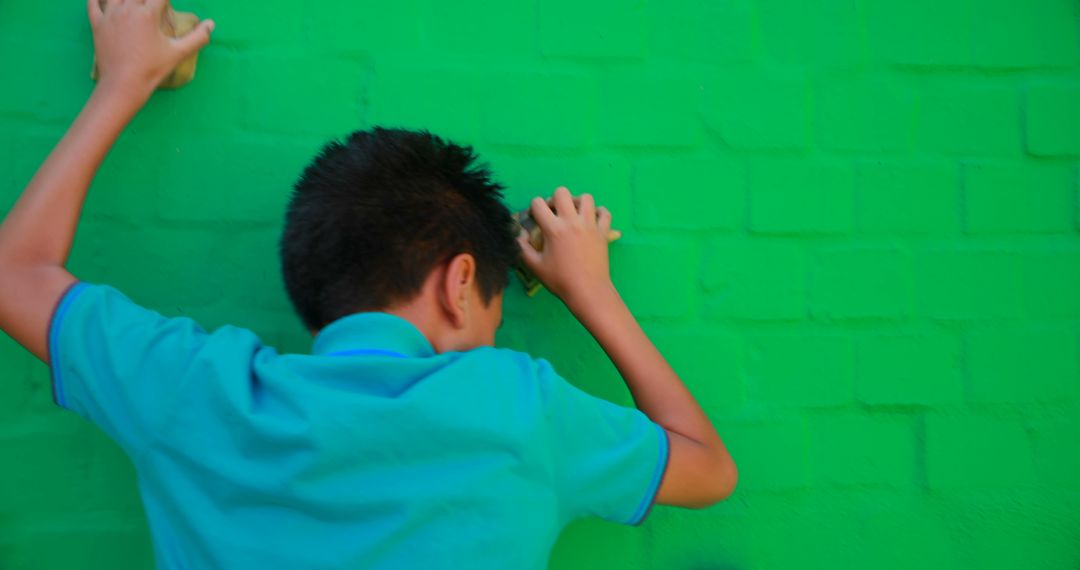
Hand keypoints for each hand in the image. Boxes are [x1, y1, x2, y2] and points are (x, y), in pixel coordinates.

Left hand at [88, 0, 214, 97]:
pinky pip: (93, 3)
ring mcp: (109, 15)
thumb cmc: (152, 69)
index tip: (167, 4)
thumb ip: (197, 38)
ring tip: (134, 4)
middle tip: (152, 6)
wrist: (123, 85)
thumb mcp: (178, 53)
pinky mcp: (96, 24)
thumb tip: (211, 24)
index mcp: (148, 13)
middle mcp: (127, 9)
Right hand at [517, 186, 615, 307]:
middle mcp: (572, 221)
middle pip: (562, 192)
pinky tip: (592, 220)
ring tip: (574, 214)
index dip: (533, 208)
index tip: (535, 218)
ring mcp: (590, 225)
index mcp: (553, 229)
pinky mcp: (604, 232)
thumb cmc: (560, 280)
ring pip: (586, 198)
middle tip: (554, 213)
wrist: (588, 291)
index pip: (538, 203)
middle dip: (554, 199)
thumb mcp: (535, 267)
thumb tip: (519, 235)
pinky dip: (598, 212)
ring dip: (577, 202)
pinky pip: (604, 212)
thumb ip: (522, 248)